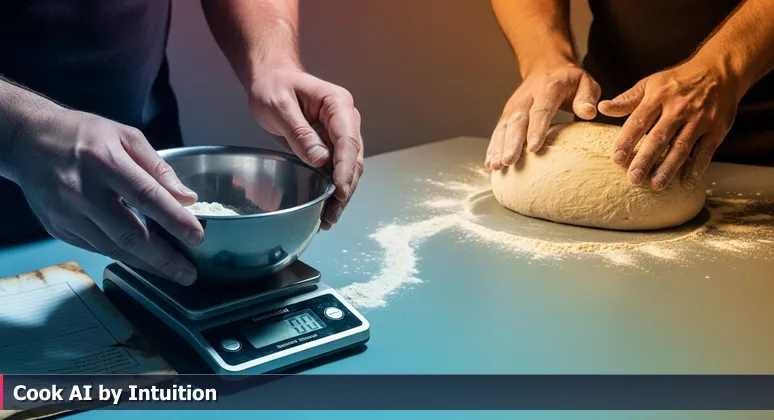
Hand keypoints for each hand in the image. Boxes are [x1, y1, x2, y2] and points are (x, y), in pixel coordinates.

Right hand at [11, 107, 203, 284]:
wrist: (27, 140)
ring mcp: (67, 213)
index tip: (197, 236)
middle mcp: (82, 191)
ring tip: (173, 273)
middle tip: (189, 273)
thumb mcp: (126, 136)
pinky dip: (123, 256)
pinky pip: (97, 248)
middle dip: (164, 258)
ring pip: (113, 248)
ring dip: (147, 264)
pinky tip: (144, 261)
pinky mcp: (58, 228)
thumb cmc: (83, 135)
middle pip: (130, 234)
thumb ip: (158, 168)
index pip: (147, 197)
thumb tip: (186, 198)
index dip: (175, 220)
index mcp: (104, 161)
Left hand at [248, 66, 363, 229]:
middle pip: (353, 159)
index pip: (348, 140)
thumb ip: (300, 133)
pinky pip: (336, 170)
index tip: (338, 189)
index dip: (345, 168)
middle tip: (333, 212)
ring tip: (329, 218)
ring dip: (342, 194)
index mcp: (338, 105)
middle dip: (345, 187)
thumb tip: (320, 159)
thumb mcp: (280, 106)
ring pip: (349, 168)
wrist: (272, 80)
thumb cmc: (274, 87)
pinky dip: (333, 189)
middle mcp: (346, 120)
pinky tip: (326, 208)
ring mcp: (340, 134)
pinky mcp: (331, 146)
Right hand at [486, 63, 600, 168]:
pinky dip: (494, 146)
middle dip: (512, 142)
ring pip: (505, 126)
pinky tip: (492, 162)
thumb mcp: (585, 82)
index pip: (541, 109)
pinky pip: (499, 130)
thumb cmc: (569, 80)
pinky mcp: (508, 113)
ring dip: (499, 146)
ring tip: (497, 165)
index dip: (536, 128)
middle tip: (508, 161)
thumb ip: (587, 97)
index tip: (534, 148)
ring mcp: (515, 105)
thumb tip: (588, 113)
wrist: (546, 66)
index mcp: (548, 88)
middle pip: (517, 120)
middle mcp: (527, 96)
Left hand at [598, 57, 740, 189]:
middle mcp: (679, 108)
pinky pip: (705, 152)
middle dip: (646, 159)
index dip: (627, 140)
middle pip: (659, 137)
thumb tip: (602, 108)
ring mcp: (700, 119)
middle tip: (633, 178)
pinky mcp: (717, 129)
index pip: (639, 121)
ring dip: (669, 168)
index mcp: (659, 97)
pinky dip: (696, 168)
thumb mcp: (651, 84)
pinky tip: (686, 183)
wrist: (720, 70)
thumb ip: (627, 99)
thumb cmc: (678, 80)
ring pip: (681, 147)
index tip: (616, 158)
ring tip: (656, 185)